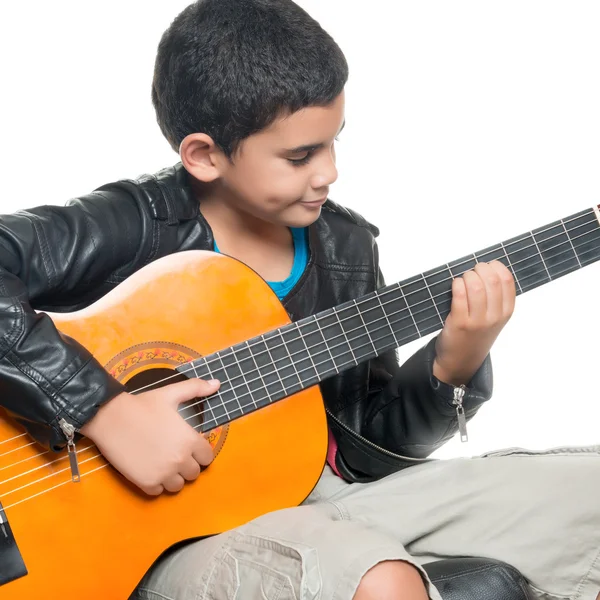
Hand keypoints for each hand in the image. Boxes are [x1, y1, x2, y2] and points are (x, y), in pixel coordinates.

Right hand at [80, 378, 219, 494]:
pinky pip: (158, 491)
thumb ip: (197, 388)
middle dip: (187, 465)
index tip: (190, 447)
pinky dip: (156, 483)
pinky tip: (150, 468)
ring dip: (173, 477)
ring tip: (163, 462)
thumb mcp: (172, 392)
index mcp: (190, 440)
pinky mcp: (145, 483)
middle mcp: (180, 460)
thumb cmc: (144, 404)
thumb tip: (217, 383)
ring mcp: (163, 474)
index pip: (208, 458)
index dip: (200, 452)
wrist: (111, 417)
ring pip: (178, 486)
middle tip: (174, 453)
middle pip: (194, 473)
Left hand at [433, 261, 515, 385]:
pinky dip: (456, 285)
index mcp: (506, 312)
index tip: (488, 265)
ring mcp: (477, 321)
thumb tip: (488, 269)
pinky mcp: (459, 323)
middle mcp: (494, 317)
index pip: (507, 281)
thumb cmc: (476, 335)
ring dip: (467, 276)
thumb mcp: (495, 319)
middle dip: (480, 269)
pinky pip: (459, 296)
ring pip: (475, 287)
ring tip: (463, 279)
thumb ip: (496, 298)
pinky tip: (455, 285)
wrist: (461, 360)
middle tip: (472, 270)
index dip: (496, 267)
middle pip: (492, 281)